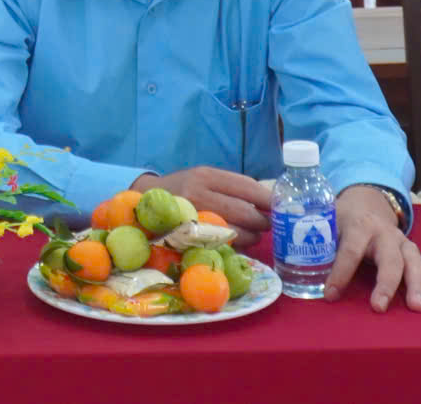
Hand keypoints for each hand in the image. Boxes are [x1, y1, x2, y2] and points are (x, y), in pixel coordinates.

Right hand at [130, 166, 274, 248]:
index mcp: (206, 175)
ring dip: (252, 236)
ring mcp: (192, 216)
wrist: (140, 203)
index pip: (246, 186)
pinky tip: (237, 242)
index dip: (267, 198)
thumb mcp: (201, 178)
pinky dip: (235, 245)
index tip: (280, 205)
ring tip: (255, 235)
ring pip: (235, 231)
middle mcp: (198, 193)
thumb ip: (229, 187)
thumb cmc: (180, 191)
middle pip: (245, 211)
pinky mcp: (188, 238)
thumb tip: (267, 201)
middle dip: (262, 221)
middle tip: (268, 225)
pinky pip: (221, 244)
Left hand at [326, 184, 420, 312]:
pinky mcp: (413, 252)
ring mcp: (402, 243)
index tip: (330, 295)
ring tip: (417, 307)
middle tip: (379, 307)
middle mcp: (385, 233)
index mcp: (359, 226)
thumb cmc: (341, 219)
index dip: (340, 273)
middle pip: (389, 259)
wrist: (364, 201)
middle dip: (385, 283)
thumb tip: (301, 271)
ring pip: (414, 262)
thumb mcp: (325, 224)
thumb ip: (319, 244)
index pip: (350, 250)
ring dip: (417, 285)